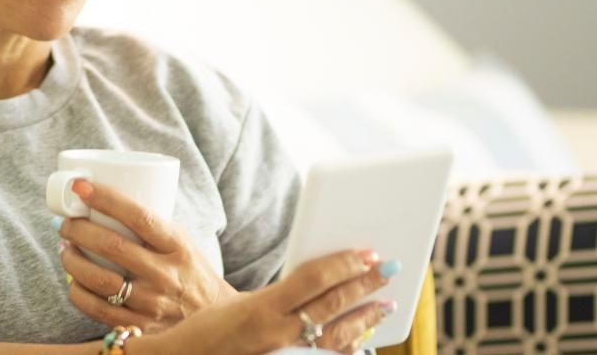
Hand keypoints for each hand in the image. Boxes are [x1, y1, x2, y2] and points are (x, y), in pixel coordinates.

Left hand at [57, 179, 235, 332]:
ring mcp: (152, 303)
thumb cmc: (188, 268)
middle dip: (79, 230)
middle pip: (111, 246)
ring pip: (99, 280)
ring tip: (66, 249)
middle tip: (66, 223)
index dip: (106, 199)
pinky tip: (73, 281)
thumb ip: (149, 223)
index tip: (81, 187)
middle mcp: (165, 275)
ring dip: (73, 260)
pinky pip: (97, 308)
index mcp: (176, 246)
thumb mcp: (180, 239)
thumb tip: (100, 202)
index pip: (138, 216)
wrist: (210, 314)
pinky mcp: (140, 326)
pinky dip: (77, 292)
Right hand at [125, 249, 399, 354]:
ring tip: (385, 304)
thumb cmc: (207, 331)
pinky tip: (362, 342)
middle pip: (332, 306)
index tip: (368, 252)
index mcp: (260, 308)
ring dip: (364, 319)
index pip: (314, 280)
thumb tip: (320, 278)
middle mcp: (275, 335)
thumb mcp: (239, 304)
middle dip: (365, 285)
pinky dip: (347, 349)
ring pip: (336, 337)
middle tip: (390, 269)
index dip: (345, 264)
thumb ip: (281, 294)